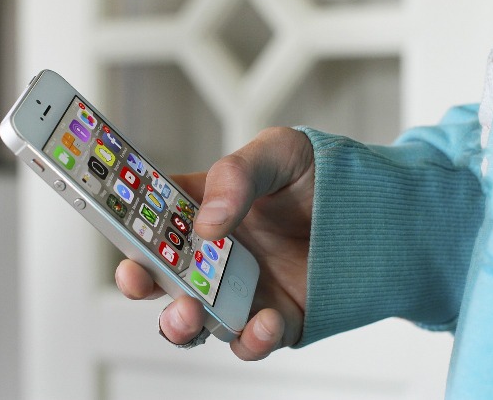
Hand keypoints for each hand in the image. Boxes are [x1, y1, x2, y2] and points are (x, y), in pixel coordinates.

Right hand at [115, 127, 313, 359]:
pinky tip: (264, 319)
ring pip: (194, 320)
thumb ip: (237, 175)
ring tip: (188, 311)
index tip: (115, 227)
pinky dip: (250, 339)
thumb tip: (208, 222)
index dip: (126, 225)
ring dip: (180, 323)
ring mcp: (241, 290)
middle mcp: (213, 254)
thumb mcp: (278, 152)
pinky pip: (250, 340)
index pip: (150, 219)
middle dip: (139, 282)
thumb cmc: (322, 174)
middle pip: (160, 276)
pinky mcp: (274, 318)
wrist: (377, 211)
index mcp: (203, 210)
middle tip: (138, 277)